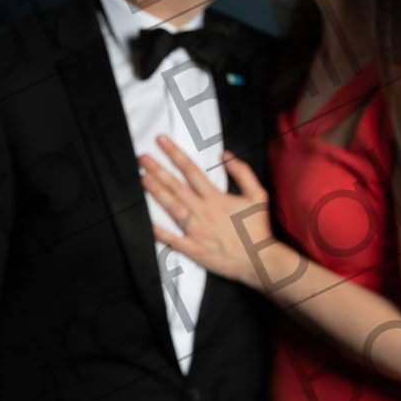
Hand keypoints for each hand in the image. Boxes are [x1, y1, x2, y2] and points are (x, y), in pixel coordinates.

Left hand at [137, 134, 273, 288]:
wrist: (259, 259)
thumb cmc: (258, 228)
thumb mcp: (258, 195)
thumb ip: (242, 172)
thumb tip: (225, 154)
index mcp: (216, 198)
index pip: (191, 170)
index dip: (174, 154)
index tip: (161, 141)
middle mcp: (203, 212)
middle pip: (176, 186)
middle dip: (157, 170)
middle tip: (141, 159)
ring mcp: (196, 231)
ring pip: (171, 207)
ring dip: (155, 192)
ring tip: (142, 179)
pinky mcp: (193, 249)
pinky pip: (172, 239)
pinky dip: (158, 232)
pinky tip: (145, 222)